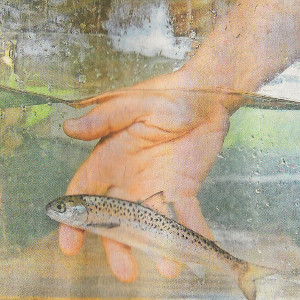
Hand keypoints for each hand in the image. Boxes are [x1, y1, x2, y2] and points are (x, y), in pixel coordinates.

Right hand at [58, 69, 230, 281]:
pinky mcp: (183, 188)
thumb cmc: (167, 96)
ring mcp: (157, 185)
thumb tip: (69, 128)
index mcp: (111, 156)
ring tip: (168, 266)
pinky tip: (200, 246)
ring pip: (151, 222)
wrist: (204, 99)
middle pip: (117, 217)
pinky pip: (187, 214)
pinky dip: (193, 231)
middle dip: (118, 244)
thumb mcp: (134, 103)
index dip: (76, 218)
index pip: (86, 190)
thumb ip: (105, 118)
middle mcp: (129, 177)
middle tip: (125, 272)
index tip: (70, 244)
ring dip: (157, 246)